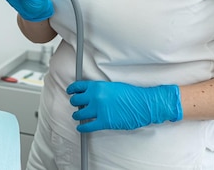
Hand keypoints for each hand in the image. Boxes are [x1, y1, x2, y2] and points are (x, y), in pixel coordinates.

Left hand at [66, 80, 182, 132]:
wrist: (144, 104)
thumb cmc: (132, 95)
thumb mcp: (112, 86)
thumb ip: (99, 89)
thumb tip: (90, 94)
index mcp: (97, 86)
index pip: (77, 87)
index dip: (72, 90)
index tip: (70, 92)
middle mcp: (95, 97)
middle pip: (75, 100)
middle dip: (75, 103)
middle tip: (77, 105)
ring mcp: (99, 110)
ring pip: (79, 114)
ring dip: (77, 115)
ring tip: (78, 116)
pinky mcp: (104, 122)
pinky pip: (88, 126)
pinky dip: (82, 128)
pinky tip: (81, 127)